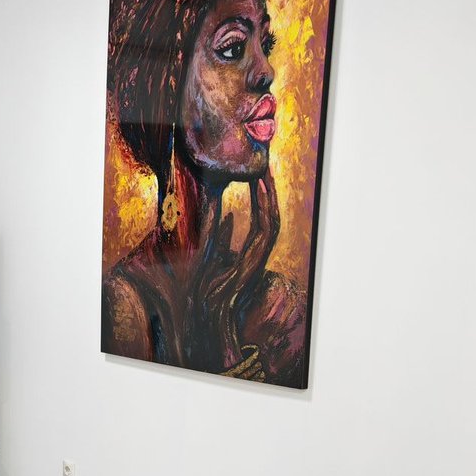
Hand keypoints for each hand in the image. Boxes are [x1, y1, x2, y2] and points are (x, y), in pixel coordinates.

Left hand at [205, 170, 280, 359]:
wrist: (205, 311)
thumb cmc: (205, 289)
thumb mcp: (211, 254)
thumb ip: (222, 236)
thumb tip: (227, 216)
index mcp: (249, 252)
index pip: (260, 217)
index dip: (261, 196)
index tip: (257, 174)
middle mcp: (257, 253)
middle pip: (269, 214)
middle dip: (269, 190)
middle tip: (265, 164)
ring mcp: (259, 257)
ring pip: (271, 219)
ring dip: (269, 195)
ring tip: (264, 172)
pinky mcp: (255, 260)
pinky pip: (264, 228)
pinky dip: (264, 207)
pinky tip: (260, 188)